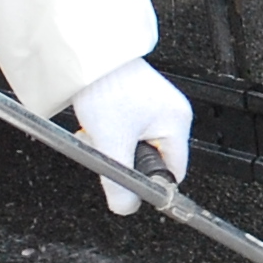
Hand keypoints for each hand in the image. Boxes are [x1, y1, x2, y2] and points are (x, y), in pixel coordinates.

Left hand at [68, 59, 193, 214]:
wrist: (86, 55)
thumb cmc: (106, 86)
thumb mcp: (111, 145)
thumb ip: (120, 182)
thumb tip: (125, 206)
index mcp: (177, 123)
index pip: (174, 172)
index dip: (150, 184)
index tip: (130, 186)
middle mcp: (170, 112)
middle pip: (151, 159)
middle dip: (124, 161)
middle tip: (106, 151)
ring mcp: (153, 103)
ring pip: (133, 144)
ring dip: (111, 145)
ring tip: (97, 133)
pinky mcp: (134, 98)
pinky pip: (124, 127)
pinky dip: (107, 131)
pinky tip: (95, 124)